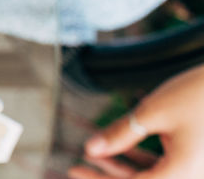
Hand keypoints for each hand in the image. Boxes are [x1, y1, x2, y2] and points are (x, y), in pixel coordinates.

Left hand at [69, 65, 203, 178]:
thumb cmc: (199, 95)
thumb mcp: (152, 112)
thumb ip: (120, 134)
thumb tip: (90, 149)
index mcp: (184, 175)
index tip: (73, 170)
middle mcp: (194, 178)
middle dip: (110, 175)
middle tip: (80, 167)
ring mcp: (196, 172)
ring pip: (154, 178)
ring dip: (123, 169)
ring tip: (96, 154)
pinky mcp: (198, 164)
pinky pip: (166, 170)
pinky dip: (142, 162)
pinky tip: (120, 148)